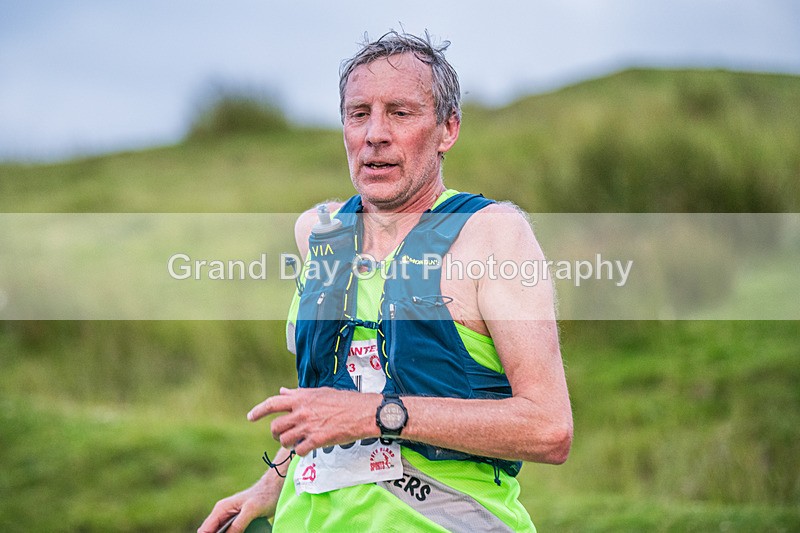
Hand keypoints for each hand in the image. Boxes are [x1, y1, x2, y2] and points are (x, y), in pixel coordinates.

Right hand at [197, 477, 279, 532]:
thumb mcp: (251, 510)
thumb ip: (238, 524)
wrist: (275, 488)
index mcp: (221, 509)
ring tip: (243, 532)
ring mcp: (229, 519)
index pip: (205, 530)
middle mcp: (222, 514)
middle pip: (212, 532)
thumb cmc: (264, 495)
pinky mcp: (237, 522)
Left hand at [248, 387, 380, 456]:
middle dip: (276, 433)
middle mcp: (301, 412)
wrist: (363, 412)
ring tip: (297, 442)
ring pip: (285, 440)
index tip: (250, 417)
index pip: (272, 403)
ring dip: (288, 443)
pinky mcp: (317, 440)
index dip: (258, 411)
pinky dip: (301, 452)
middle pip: (275, 427)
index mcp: (301, 398)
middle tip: (281, 435)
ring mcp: (308, 426)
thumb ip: (299, 393)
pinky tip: (307, 448)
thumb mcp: (320, 392)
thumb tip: (283, 391)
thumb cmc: (345, 401)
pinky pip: (299, 451)